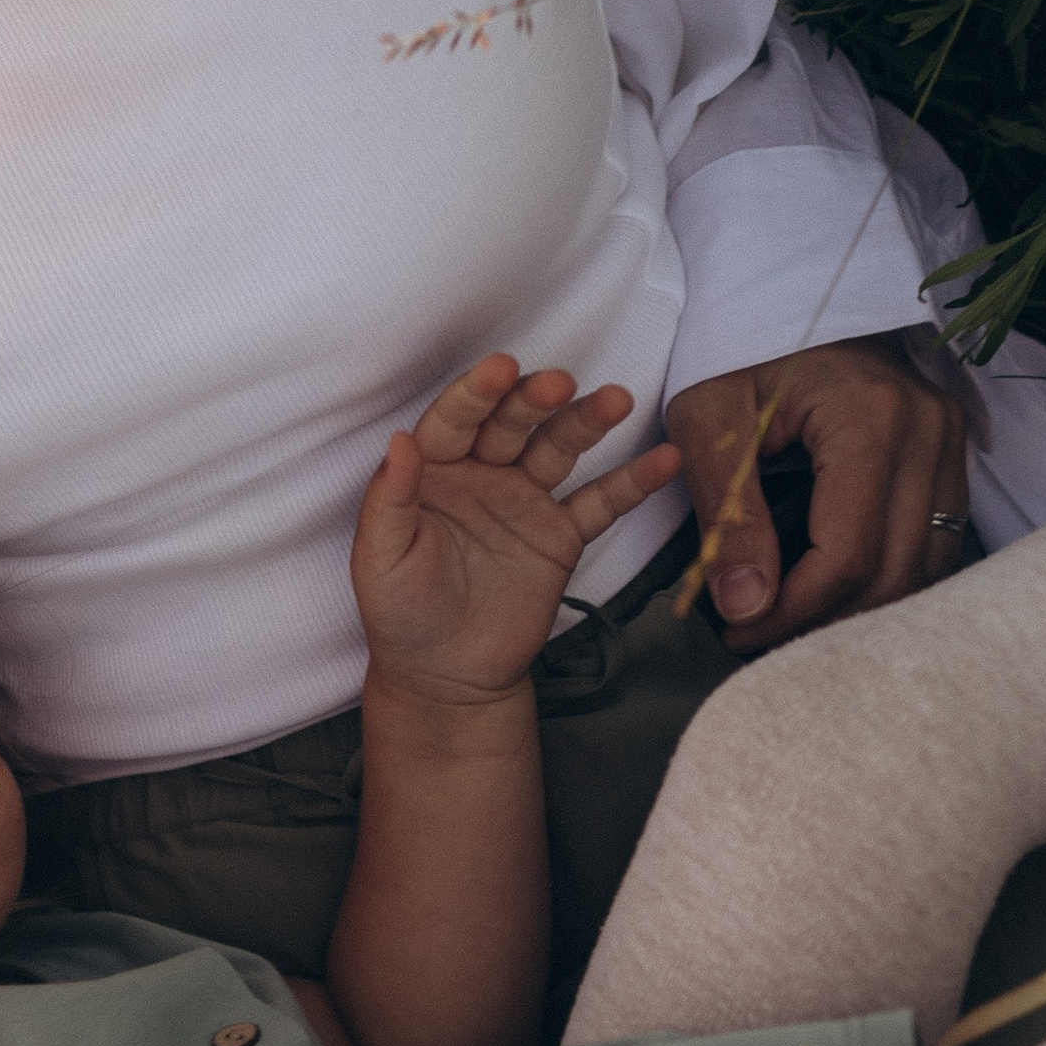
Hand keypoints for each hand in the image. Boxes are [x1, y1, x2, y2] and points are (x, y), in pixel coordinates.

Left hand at [352, 355, 682, 704]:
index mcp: (434, 471)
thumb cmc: (400, 615)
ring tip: (617, 401)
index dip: (477, 392)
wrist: (447, 676)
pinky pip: (599, 503)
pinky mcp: (560, 536)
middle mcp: (482, 474)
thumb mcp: (381, 560)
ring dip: (588, 421)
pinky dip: (632, 482)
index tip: (500, 368)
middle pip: (512, 423)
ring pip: (559, 449)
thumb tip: (398, 440)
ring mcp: (525, 501)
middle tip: (558, 384)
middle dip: (535, 400)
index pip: (455, 419)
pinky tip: (664, 459)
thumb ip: (390, 500)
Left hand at [663, 333, 968, 652]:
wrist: (783, 293)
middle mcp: (929, 430)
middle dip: (825, 623)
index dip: (792, 612)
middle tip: (758, 641)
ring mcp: (950, 442)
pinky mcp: (950, 454)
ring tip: (792, 626)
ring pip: (923, 568)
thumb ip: (728, 514)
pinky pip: (933, 544)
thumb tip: (746, 607)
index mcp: (871, 418)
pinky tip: (834, 595)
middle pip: (892, 571)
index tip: (737, 633)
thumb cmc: (736, 347)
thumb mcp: (709, 418)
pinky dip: (888, 581)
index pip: (846, 554)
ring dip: (861, 612)